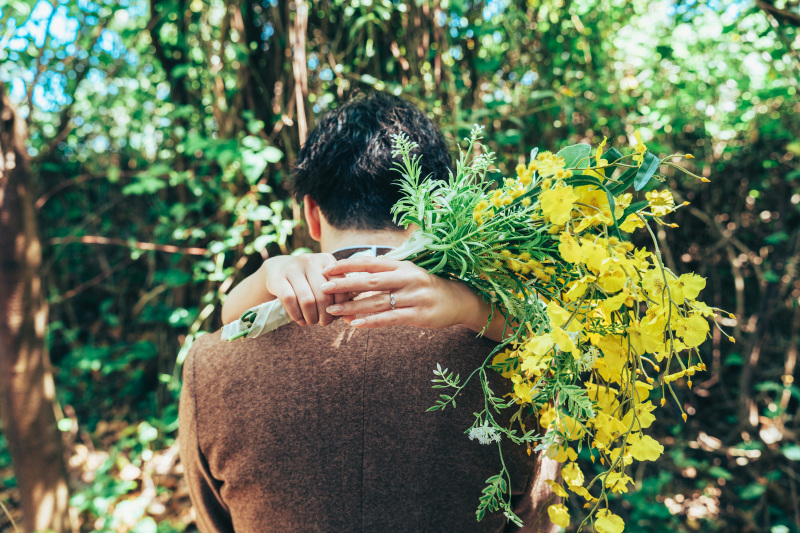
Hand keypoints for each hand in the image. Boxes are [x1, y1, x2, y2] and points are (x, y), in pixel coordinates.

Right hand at [264, 254, 348, 325]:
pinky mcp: (278, 278)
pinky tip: (300, 320)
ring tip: (312, 322)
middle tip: (324, 322)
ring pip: (307, 300)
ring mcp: (293, 268)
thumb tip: (352, 319)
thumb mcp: (324, 282)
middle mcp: (310, 260)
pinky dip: (296, 315)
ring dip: (311, 317)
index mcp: (326, 259)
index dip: (340, 304)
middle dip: (325, 314)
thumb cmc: (308, 279)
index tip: (337, 313)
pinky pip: (289, 300)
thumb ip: (339, 298)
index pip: (340, 285)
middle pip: (323, 295)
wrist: (278, 268)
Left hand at [319, 257, 488, 330]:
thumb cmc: (426, 287)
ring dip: (353, 307)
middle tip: (323, 287)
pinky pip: (391, 318)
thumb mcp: (408, 274)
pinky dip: (371, 321)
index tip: (327, 268)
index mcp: (403, 265)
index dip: (348, 265)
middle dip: (345, 284)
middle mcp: (408, 278)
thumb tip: (354, 275)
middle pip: (371, 280)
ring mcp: (415, 297)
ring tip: (333, 311)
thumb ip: (385, 274)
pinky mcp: (419, 315)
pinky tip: (355, 324)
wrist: (458, 301)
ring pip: (378, 302)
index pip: (370, 262)